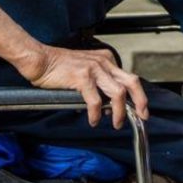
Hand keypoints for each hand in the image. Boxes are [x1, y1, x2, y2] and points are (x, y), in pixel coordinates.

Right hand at [25, 46, 149, 128]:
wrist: (41, 59)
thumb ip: (99, 85)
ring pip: (118, 93)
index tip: (139, 109)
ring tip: (116, 123)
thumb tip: (108, 107)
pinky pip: (95, 100)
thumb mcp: (86, 71)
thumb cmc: (59, 67)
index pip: (129, 78)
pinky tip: (94, 120)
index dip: (137, 96)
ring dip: (120, 112)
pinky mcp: (82, 77)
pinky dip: (97, 114)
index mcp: (106, 60)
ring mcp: (94, 69)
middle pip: (132, 82)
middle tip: (142, 116)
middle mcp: (104, 62)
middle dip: (141, 101)